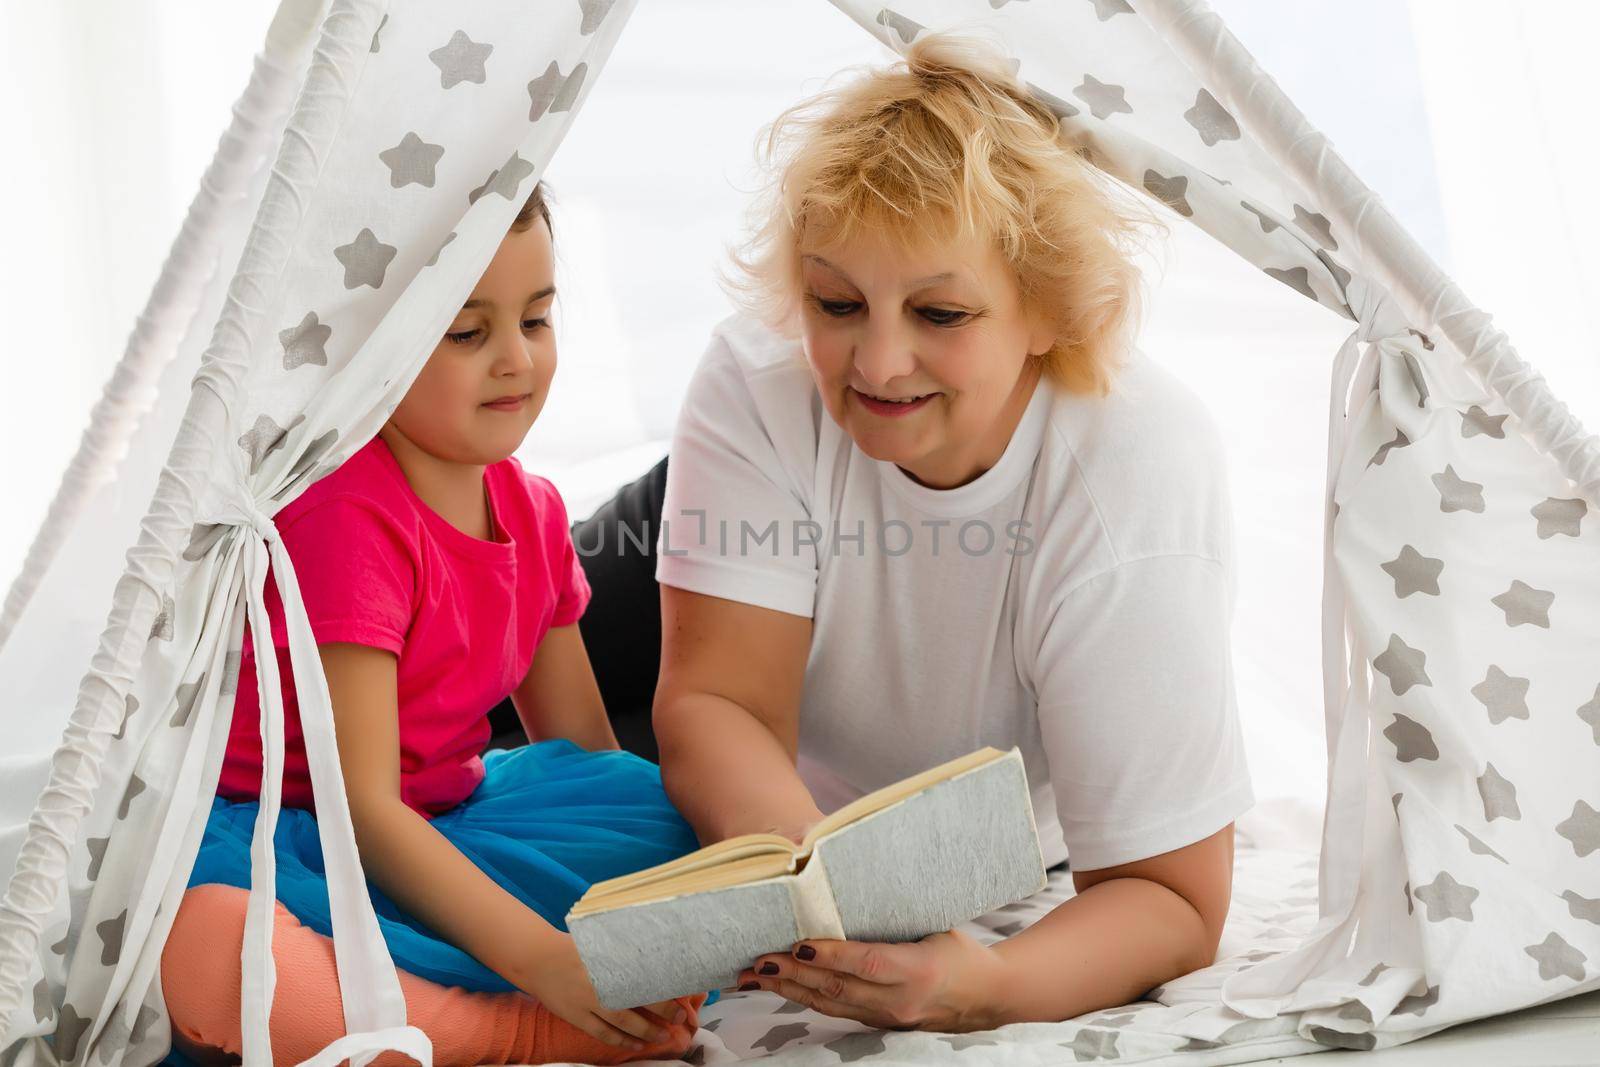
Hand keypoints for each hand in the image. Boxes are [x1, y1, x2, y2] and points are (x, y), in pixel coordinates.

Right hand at [518, 930, 685, 1051]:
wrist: (538, 959)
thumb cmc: (572, 948)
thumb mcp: (598, 944)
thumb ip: (622, 950)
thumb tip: (653, 950)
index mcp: (608, 961)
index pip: (643, 975)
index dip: (663, 986)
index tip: (681, 993)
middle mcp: (600, 982)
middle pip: (637, 999)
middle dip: (662, 1010)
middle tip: (680, 1016)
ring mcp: (588, 1001)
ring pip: (622, 1021)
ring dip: (644, 1031)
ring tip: (663, 1036)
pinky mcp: (577, 1016)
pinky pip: (602, 1033)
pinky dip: (620, 1040)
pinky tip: (636, 1044)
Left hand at [736, 931, 1005, 1031]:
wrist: (989, 997)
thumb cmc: (963, 951)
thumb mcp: (936, 926)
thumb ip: (894, 915)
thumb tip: (849, 884)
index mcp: (918, 969)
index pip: (866, 963)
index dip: (830, 956)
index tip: (798, 945)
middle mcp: (900, 999)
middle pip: (838, 988)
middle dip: (793, 974)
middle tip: (759, 959)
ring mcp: (888, 1017)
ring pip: (831, 1003)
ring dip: (790, 989)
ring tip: (756, 976)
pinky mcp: (881, 1024)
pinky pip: (837, 1010)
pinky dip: (807, 997)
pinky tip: (783, 987)